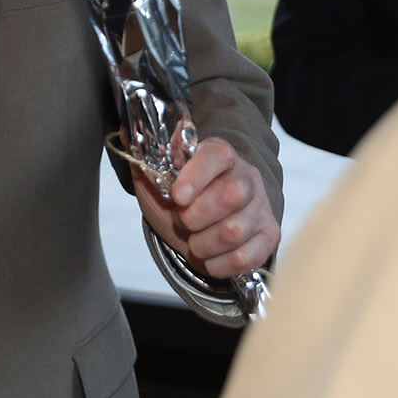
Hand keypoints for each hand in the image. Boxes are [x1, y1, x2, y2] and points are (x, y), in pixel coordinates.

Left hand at [135, 136, 279, 278]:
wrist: (204, 223)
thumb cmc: (180, 199)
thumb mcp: (157, 180)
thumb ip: (145, 160)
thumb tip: (128, 134)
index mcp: (218, 155)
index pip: (216, 155)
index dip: (196, 176)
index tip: (177, 197)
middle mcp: (246, 176)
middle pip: (232, 195)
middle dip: (196, 217)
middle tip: (184, 222)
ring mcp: (261, 206)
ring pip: (235, 231)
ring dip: (203, 244)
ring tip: (195, 241)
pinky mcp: (270, 235)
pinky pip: (247, 257)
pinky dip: (220, 264)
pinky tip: (210, 257)